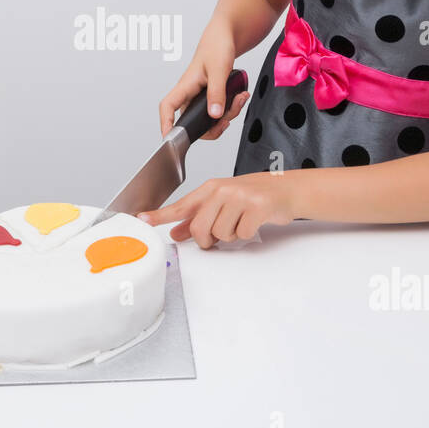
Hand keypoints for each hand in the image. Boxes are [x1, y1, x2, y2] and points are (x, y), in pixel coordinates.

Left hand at [137, 173, 293, 248]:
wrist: (286, 189)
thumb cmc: (252, 196)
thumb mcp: (222, 203)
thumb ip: (198, 217)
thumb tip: (176, 232)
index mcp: (211, 188)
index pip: (181, 205)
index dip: (160, 214)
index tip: (142, 218)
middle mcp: (223, 189)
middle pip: (200, 228)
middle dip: (208, 239)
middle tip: (220, 235)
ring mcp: (240, 197)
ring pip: (221, 233)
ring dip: (231, 236)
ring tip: (241, 221)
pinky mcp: (257, 206)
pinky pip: (241, 234)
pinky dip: (247, 234)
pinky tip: (253, 222)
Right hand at [159, 46, 250, 140]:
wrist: (225, 38)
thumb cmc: (217, 47)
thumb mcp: (219, 69)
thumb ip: (217, 92)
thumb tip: (215, 115)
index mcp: (185, 85)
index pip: (167, 106)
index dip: (165, 123)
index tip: (168, 138)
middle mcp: (190, 94)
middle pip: (193, 122)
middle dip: (213, 126)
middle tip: (227, 118)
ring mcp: (201, 97)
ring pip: (210, 119)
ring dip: (228, 114)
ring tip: (240, 99)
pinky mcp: (211, 97)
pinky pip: (220, 112)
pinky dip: (232, 108)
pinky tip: (240, 97)